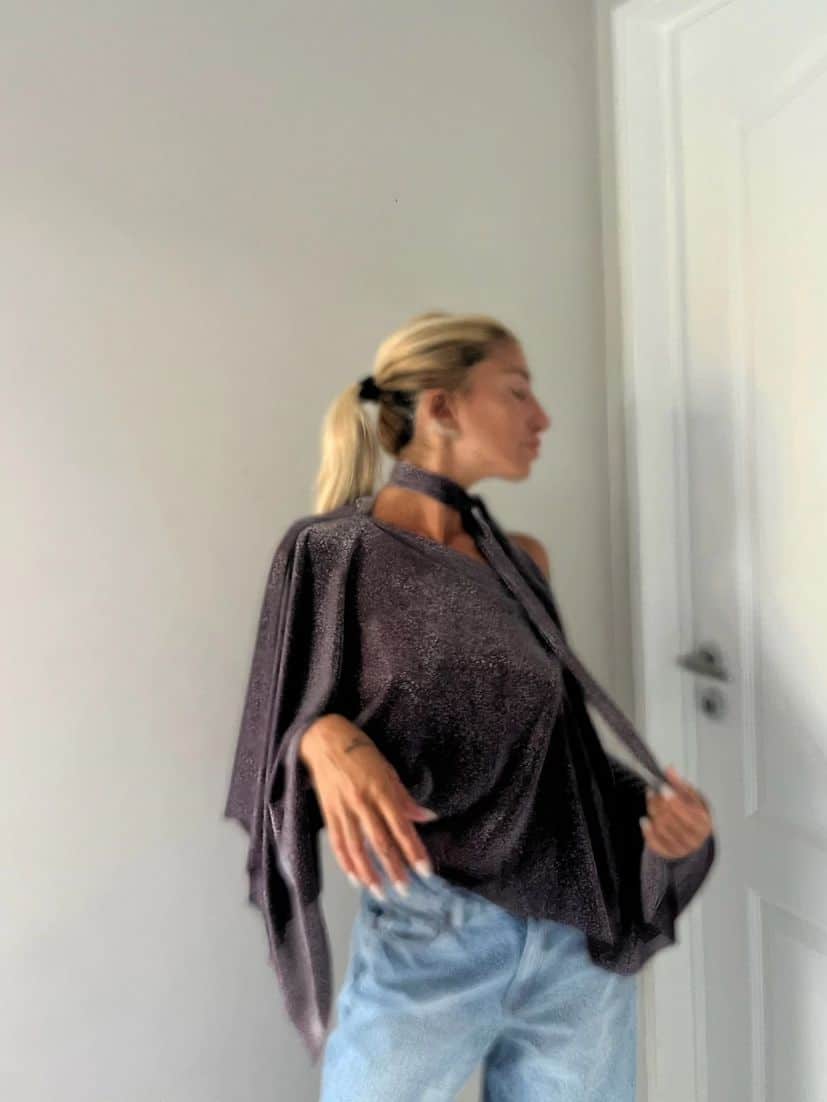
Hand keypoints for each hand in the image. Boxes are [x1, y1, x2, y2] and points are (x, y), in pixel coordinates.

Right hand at [300, 716, 437, 895]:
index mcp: (381, 789)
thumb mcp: (388, 769)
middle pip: (380, 842)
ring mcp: (343, 809)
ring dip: (370, 873)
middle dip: (394, 869)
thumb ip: (404, 797)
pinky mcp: (328, 812)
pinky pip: (338, 843)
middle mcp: (363, 802)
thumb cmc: (361, 751)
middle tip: (406, 890)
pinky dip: (346, 863)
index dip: (414, 851)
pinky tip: (356, 879)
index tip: (425, 871)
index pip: (401, 827)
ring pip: (358, 848)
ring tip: (381, 892)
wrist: (325, 739)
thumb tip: (427, 817)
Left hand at [641, 765, 713, 859]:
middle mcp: (696, 839)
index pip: (688, 814)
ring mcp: (683, 849)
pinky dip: (647, 831)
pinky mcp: (671, 854)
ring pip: (662, 831)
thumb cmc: (693, 812)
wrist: (695, 833)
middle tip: (653, 792)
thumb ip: (679, 783)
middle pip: (672, 821)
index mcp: (704, 823)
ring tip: (651, 802)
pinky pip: (655, 845)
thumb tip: (670, 769)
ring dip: (653, 813)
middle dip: (659, 805)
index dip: (674, 801)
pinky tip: (645, 821)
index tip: (662, 788)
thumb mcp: (691, 796)